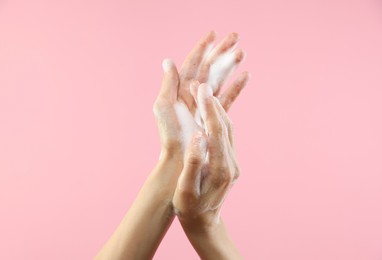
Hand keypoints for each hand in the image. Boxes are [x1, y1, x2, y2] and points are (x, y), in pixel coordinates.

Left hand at [153, 31, 249, 159]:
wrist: (180, 159)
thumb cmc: (170, 136)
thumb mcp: (163, 107)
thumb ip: (168, 84)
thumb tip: (168, 61)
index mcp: (180, 90)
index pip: (192, 64)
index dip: (202, 48)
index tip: (212, 34)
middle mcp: (193, 95)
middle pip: (209, 68)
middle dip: (221, 52)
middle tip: (235, 37)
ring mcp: (205, 105)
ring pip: (219, 79)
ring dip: (230, 65)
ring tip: (242, 52)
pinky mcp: (215, 116)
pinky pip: (228, 98)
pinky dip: (236, 87)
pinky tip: (246, 76)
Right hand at [172, 83, 239, 230]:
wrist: (204, 221)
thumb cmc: (189, 207)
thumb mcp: (185, 190)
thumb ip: (192, 164)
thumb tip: (198, 136)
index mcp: (220, 170)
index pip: (217, 132)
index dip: (210, 110)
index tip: (202, 89)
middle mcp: (231, 164)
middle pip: (225, 126)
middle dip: (213, 103)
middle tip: (201, 84)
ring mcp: (233, 162)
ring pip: (228, 129)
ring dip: (217, 109)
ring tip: (204, 91)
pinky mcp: (230, 161)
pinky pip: (227, 134)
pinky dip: (219, 118)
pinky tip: (211, 108)